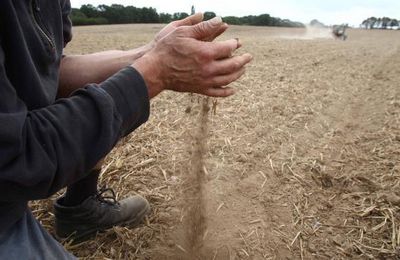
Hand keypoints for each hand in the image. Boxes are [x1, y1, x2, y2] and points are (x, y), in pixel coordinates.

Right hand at [132, 17, 252, 97]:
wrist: (155, 71)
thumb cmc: (167, 49)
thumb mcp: (183, 32)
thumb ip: (203, 27)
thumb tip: (220, 20)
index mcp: (206, 52)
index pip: (229, 48)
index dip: (235, 44)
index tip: (236, 41)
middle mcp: (209, 68)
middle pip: (233, 65)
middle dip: (243, 60)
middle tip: (249, 57)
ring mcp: (205, 81)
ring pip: (228, 79)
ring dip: (238, 74)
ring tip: (243, 69)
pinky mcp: (200, 89)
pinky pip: (217, 92)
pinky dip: (227, 92)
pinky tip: (232, 89)